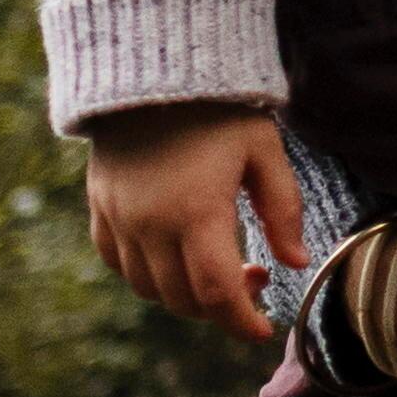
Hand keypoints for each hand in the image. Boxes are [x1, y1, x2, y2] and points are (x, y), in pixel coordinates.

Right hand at [83, 101, 304, 325]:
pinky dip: (146, 275)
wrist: (152, 67)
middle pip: (184, 300)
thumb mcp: (263, 150)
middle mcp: (150, 225)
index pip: (217, 294)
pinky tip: (173, 254)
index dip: (241, 322)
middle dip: (221, 307)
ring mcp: (119, 219)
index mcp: (196, 212)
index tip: (263, 329)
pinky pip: (118, 264)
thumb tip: (296, 261)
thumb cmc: (217, 109)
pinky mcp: (100, 208)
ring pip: (149, 289)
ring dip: (185, 295)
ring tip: (215, 265)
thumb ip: (283, 209)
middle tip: (251, 278)